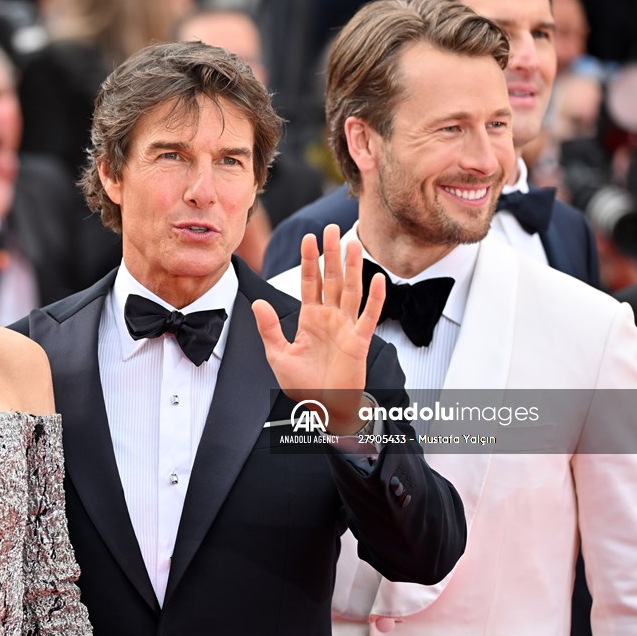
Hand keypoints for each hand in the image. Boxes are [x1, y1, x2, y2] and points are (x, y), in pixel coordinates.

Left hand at [252, 224, 384, 433]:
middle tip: (331, 228)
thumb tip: (257, 303)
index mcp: (310, 319)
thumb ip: (270, 328)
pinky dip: (376, 298)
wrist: (322, 407)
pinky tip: (378, 278)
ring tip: (353, 243)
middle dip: (331, 254)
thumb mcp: (278, 355)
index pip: (309, 282)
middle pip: (331, 279)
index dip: (309, 260)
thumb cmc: (303, 385)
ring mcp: (346, 327)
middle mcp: (329, 318)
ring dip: (352, 268)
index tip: (308, 238)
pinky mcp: (359, 341)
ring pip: (350, 291)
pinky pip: (369, 316)